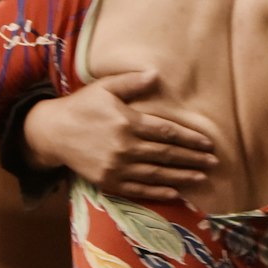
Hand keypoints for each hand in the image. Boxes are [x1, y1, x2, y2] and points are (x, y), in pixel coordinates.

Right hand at [24, 71, 218, 202]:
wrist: (53, 132)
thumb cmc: (82, 106)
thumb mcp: (106, 87)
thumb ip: (132, 82)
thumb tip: (156, 74)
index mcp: (128, 122)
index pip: (167, 132)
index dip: (190, 139)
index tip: (208, 143)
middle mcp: (124, 147)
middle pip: (166, 155)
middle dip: (192, 159)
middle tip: (214, 163)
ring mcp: (116, 168)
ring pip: (156, 174)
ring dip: (182, 177)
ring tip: (202, 178)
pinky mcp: (107, 182)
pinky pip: (138, 190)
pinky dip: (158, 192)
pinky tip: (175, 193)